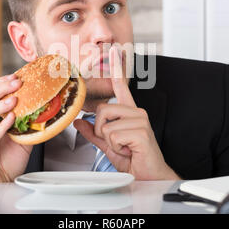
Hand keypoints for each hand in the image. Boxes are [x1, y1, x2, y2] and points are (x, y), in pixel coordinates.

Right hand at [0, 74, 31, 182]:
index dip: (2, 84)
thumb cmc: (9, 161)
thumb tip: (49, 111)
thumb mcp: (25, 138)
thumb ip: (32, 124)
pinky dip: (0, 127)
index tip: (16, 75)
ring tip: (13, 99)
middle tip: (16, 82)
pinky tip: (10, 120)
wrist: (0, 182)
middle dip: (0, 88)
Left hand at [74, 46, 179, 180]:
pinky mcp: (141, 131)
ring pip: (106, 123)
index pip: (121, 86)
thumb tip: (79, 123)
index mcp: (129, 113)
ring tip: (124, 147)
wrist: (149, 176)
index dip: (116, 69)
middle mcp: (137, 112)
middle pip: (103, 109)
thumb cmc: (133, 160)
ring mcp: (140, 120)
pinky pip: (113, 135)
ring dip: (110, 141)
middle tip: (117, 142)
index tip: (115, 51)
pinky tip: (129, 150)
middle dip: (102, 130)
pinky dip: (116, 147)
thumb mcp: (108, 145)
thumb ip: (94, 133)